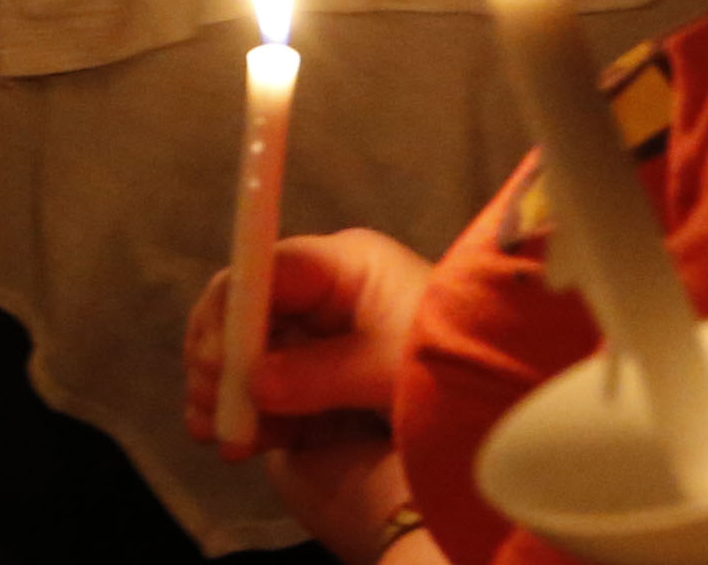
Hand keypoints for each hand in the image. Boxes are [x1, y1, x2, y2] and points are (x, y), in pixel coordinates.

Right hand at [186, 228, 437, 544]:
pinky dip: (247, 413)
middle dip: (220, 359)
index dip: (231, 313)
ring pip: (248, 352)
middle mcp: (321, 291)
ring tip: (216, 434)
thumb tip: (251, 385)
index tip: (213, 361)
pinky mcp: (317, 374)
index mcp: (342, 266)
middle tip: (209, 405)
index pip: (264, 270)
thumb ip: (317, 374)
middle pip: (246, 311)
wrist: (498, 403)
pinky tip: (236, 441)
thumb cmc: (452, 367)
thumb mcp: (389, 370)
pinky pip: (266, 386)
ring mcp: (318, 333)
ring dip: (226, 393)